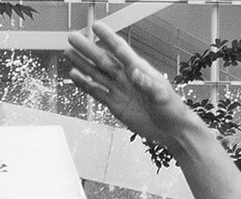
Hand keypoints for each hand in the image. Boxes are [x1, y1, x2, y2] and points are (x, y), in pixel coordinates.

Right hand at [64, 21, 199, 150]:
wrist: (171, 129)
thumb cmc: (171, 108)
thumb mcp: (161, 94)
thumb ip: (147, 83)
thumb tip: (135, 73)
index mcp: (139, 69)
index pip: (120, 49)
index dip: (108, 37)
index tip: (95, 26)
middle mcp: (127, 77)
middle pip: (103, 59)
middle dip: (88, 48)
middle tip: (73, 37)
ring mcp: (120, 90)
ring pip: (97, 74)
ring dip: (83, 63)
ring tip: (69, 52)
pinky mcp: (115, 104)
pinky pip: (97, 92)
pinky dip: (85, 84)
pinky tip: (75, 75)